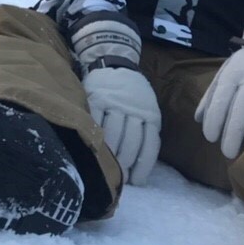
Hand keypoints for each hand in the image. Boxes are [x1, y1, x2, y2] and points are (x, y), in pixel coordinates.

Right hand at [81, 66, 160, 184]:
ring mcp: (115, 102)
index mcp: (151, 114)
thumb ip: (146, 130)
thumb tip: (142, 165)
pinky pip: (96, 120)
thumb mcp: (147, 108)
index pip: (149, 145)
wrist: (115, 62)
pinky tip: (93, 148)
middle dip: (125, 164)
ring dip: (110, 154)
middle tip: (118, 178)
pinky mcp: (97, 97)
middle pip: (130, 143)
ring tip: (106, 167)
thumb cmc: (133, 94)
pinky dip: (94, 136)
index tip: (136, 182)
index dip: (142, 166)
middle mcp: (135, 109)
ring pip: (113, 134)